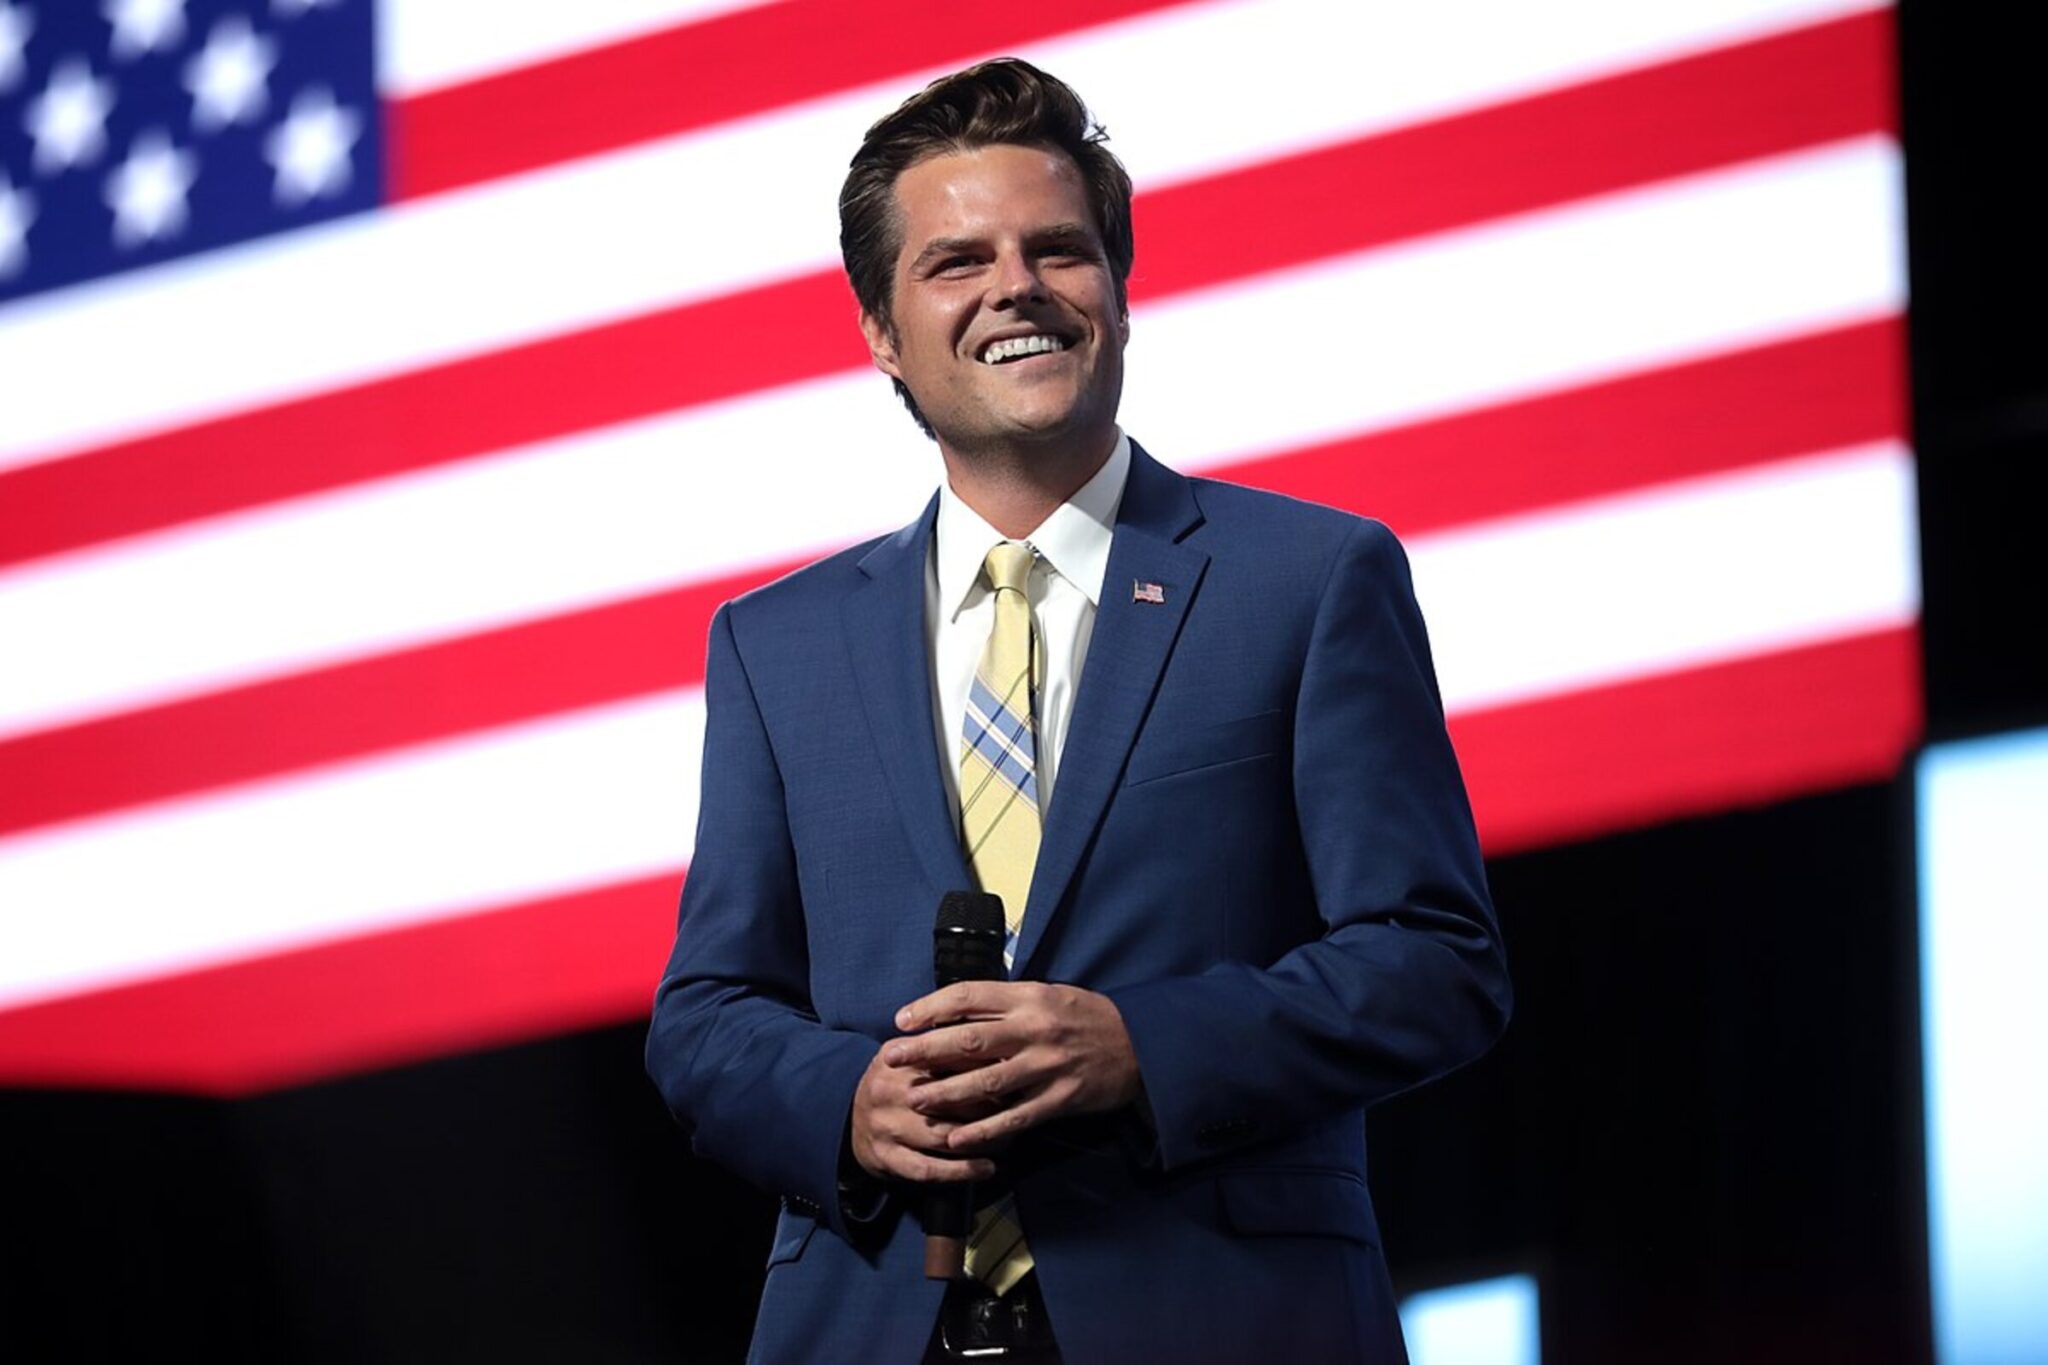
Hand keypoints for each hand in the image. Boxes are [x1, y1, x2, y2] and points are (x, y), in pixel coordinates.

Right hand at [849, 1045, 998, 1183]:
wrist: (848, 1119)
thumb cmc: (895, 1084)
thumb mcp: (909, 1056)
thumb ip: (944, 1047)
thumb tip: (997, 1043)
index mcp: (897, 1058)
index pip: (948, 1059)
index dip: (985, 1067)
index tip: (1013, 1072)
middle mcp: (888, 1091)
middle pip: (949, 1099)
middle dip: (989, 1107)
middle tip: (1018, 1110)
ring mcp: (886, 1126)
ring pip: (944, 1136)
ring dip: (981, 1141)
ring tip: (1008, 1140)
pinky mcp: (886, 1158)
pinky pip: (929, 1168)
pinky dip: (961, 1171)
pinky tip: (986, 1168)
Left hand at [883, 981, 1143, 1151]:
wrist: (1141, 1044)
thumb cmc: (1086, 1017)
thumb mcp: (1048, 994)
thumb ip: (1007, 1002)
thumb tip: (956, 1009)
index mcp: (1029, 996)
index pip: (969, 996)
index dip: (931, 1007)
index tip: (902, 1019)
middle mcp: (1035, 1028)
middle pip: (970, 1037)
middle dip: (926, 1048)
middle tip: (891, 1057)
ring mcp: (1047, 1066)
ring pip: (988, 1081)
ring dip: (947, 1092)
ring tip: (915, 1100)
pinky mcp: (1060, 1099)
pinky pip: (1015, 1118)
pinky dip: (984, 1130)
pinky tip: (957, 1139)